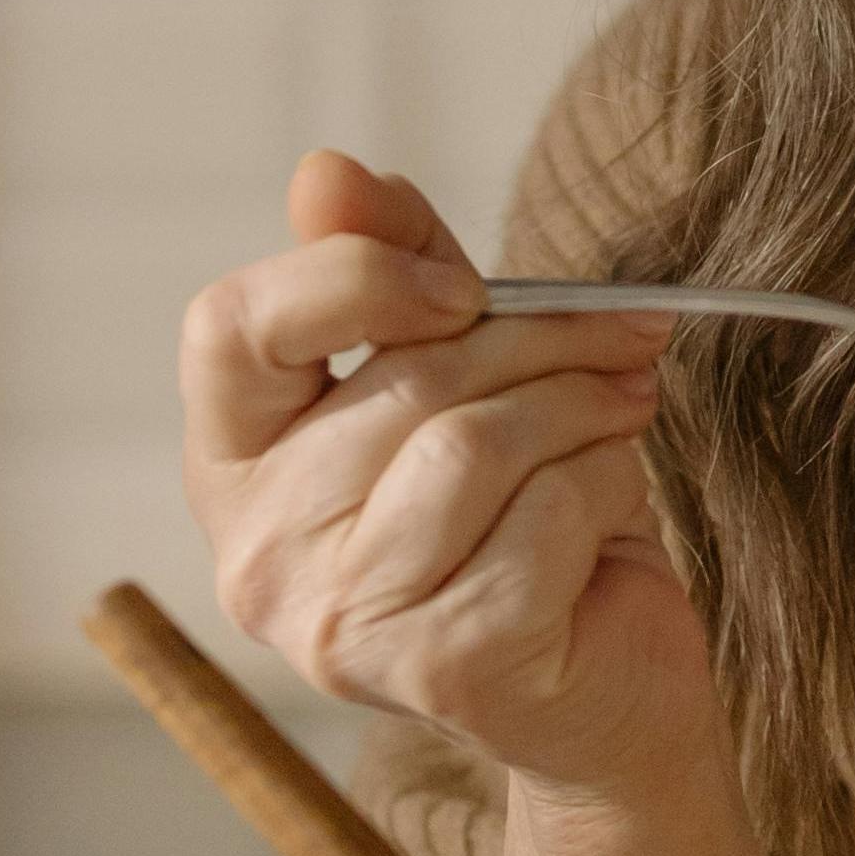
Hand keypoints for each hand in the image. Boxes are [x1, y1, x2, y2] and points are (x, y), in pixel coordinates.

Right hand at [180, 150, 705, 806]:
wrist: (608, 684)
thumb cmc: (526, 514)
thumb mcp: (461, 371)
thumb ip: (397, 268)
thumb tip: (327, 171)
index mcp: (236, 466)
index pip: (230, 327)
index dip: (350, 274)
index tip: (460, 281)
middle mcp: (259, 554)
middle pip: (401, 377)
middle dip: (541, 338)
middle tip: (624, 336)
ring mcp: (341, 623)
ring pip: (475, 441)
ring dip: (582, 408)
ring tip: (622, 414)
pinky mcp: (443, 666)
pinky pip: (542, 514)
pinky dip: (603, 485)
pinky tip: (607, 509)